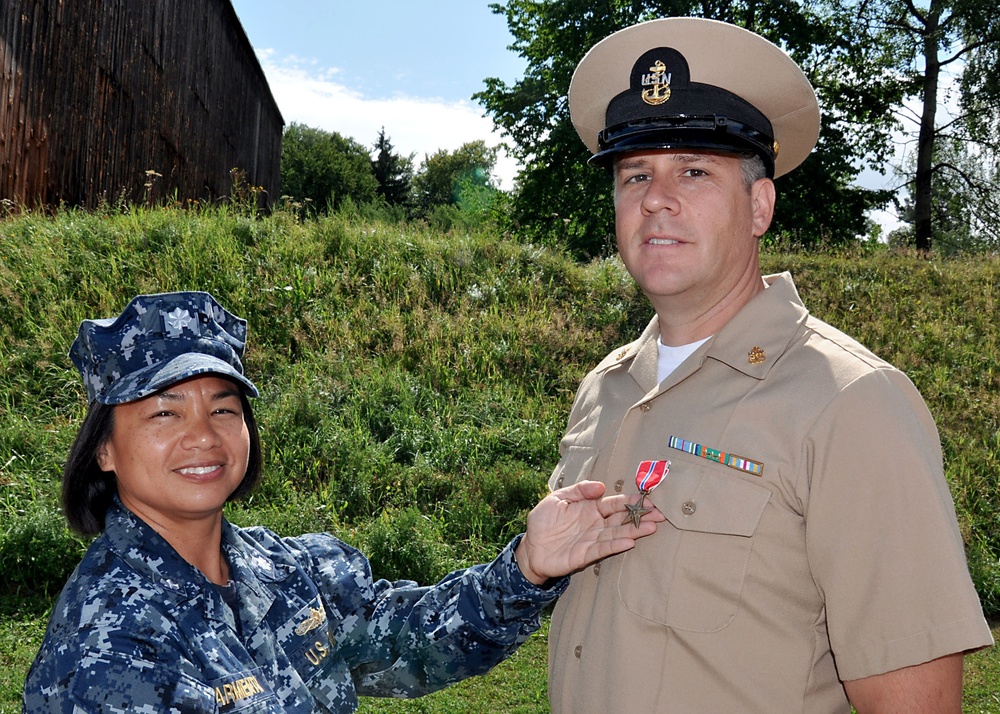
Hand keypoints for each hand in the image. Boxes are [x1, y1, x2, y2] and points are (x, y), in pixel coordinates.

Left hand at [514, 480, 663, 585]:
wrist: (530, 547)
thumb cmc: (543, 521)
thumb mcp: (557, 498)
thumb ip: (578, 490)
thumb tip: (601, 486)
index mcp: (590, 508)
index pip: (613, 503)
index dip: (629, 500)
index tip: (647, 499)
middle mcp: (595, 524)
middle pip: (621, 519)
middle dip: (640, 516)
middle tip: (661, 513)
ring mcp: (591, 539)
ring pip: (617, 534)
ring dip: (635, 530)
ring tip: (653, 527)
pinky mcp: (585, 555)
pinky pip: (603, 549)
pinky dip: (616, 544)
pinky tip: (630, 541)